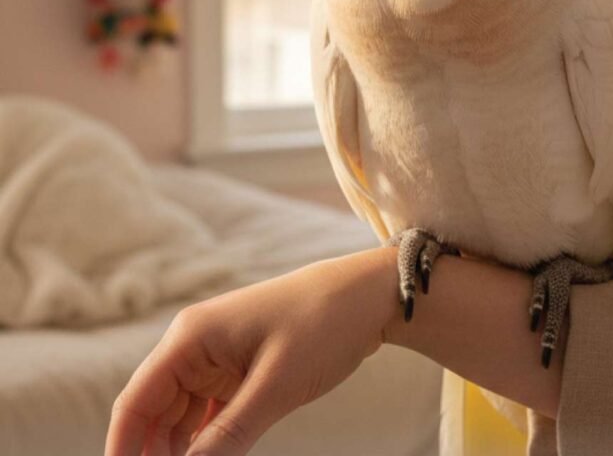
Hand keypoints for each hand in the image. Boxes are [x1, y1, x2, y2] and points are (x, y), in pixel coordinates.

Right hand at [105, 248, 398, 455]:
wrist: (365, 297)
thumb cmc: (320, 325)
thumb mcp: (274, 387)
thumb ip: (226, 436)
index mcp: (190, 338)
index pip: (135, 403)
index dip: (121, 451)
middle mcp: (194, 346)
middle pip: (153, 414)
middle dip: (151, 455)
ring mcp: (216, 358)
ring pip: (179, 419)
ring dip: (178, 454)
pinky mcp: (238, 370)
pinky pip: (208, 415)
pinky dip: (204, 444)